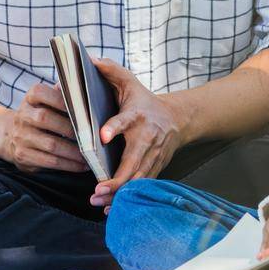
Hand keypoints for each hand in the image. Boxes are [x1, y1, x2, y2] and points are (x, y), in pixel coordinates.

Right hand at [0, 82, 86, 173]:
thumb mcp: (44, 102)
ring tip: (89, 155)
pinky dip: (68, 164)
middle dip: (70, 128)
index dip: (59, 100)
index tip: (80, 109)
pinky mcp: (23, 155)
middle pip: (45, 118)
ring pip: (51, 144)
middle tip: (90, 136)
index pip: (40, 93)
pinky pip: (49, 161)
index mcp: (30, 98)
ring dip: (73, 152)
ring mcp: (20, 136)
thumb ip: (60, 94)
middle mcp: (22, 116)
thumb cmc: (38, 116)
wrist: (10, 136)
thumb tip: (79, 89)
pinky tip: (80, 165)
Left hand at [88, 58, 183, 206]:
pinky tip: (111, 210)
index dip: (114, 127)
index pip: (124, 120)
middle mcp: (146, 138)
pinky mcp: (154, 169)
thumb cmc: (145, 101)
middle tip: (96, 189)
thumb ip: (110, 71)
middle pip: (133, 162)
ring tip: (99, 202)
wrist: (177, 119)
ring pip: (137, 180)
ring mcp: (152, 157)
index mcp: (137, 115)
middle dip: (115, 179)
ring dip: (119, 194)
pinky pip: (141, 187)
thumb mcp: (129, 82)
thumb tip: (90, 59)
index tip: (103, 134)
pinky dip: (127, 199)